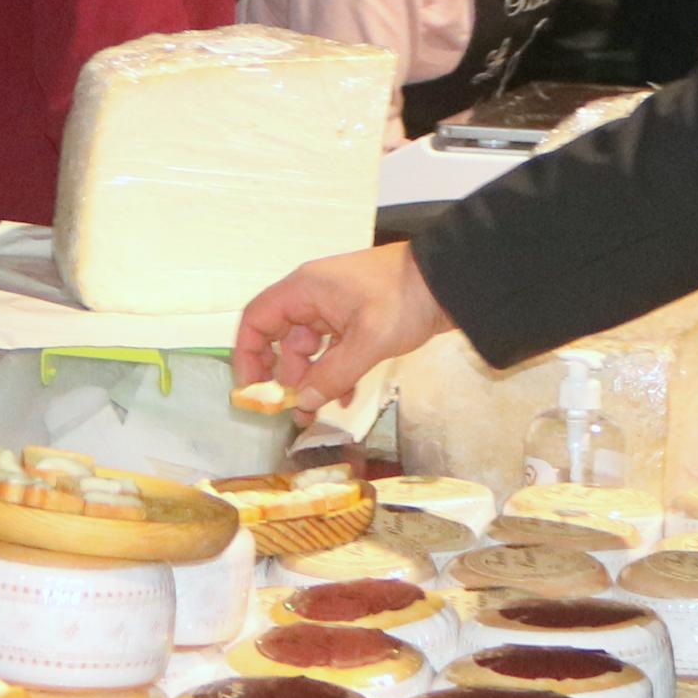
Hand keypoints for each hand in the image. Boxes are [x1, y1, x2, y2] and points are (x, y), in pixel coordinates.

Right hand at [233, 243, 451, 406]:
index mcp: (305, 290)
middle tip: (289, 411)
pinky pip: (334, 350)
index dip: (247, 354)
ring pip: (310, 348)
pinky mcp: (357, 320)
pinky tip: (343, 401)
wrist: (450, 281)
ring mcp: (336, 308)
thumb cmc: (403, 301)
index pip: (257, 319)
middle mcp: (314, 296)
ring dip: (311, 381)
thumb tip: (303, 405)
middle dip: (284, 376)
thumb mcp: (368, 341)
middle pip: (282, 338)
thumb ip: (332, 375)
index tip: (252, 389)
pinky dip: (335, 374)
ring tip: (314, 415)